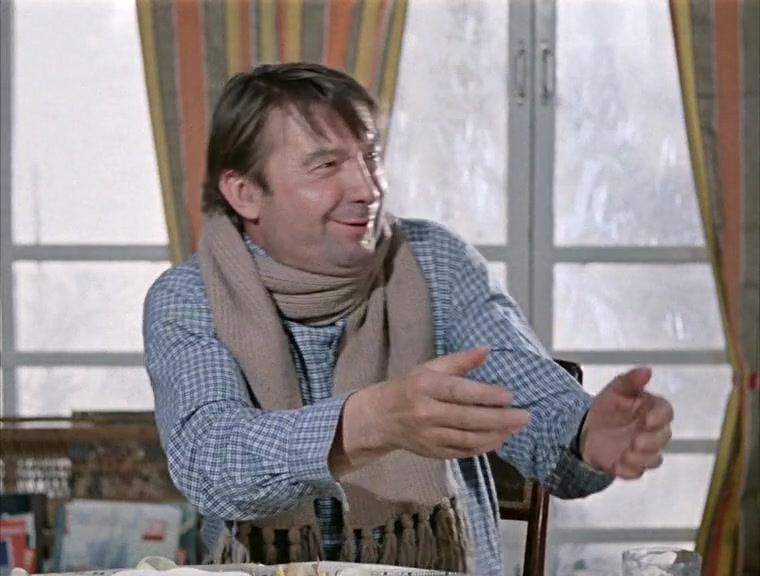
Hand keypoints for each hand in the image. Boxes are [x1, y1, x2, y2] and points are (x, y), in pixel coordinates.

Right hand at [365, 347, 528, 458]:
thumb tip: (487, 351)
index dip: (485, 395)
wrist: (381, 418)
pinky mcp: (433, 452)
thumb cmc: (409, 388)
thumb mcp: (429, 368)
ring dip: (496, 434)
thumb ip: (459, 361)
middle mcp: (426, 413)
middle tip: (524, 416)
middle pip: (468, 419)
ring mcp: (429, 436)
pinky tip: (499, 438)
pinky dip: (484, 447)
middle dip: (499, 419)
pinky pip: (464, 452)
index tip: (509, 396)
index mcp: (425, 387)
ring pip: (468, 439)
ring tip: (515, 427)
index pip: (459, 392)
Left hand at [581, 367, 673, 478]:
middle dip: (652, 441)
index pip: (666, 412)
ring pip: (654, 459)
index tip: (648, 420)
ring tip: (626, 454)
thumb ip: (630, 381)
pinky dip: (629, 470)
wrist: (587, 429)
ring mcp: (644, 450)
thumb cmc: (607, 406)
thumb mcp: (614, 390)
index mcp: (651, 410)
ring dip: (642, 458)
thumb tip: (646, 370)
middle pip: (663, 438)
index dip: (660, 418)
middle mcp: (653, 431)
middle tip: (636, 441)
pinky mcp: (632, 465)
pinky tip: (618, 465)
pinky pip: (637, 472)